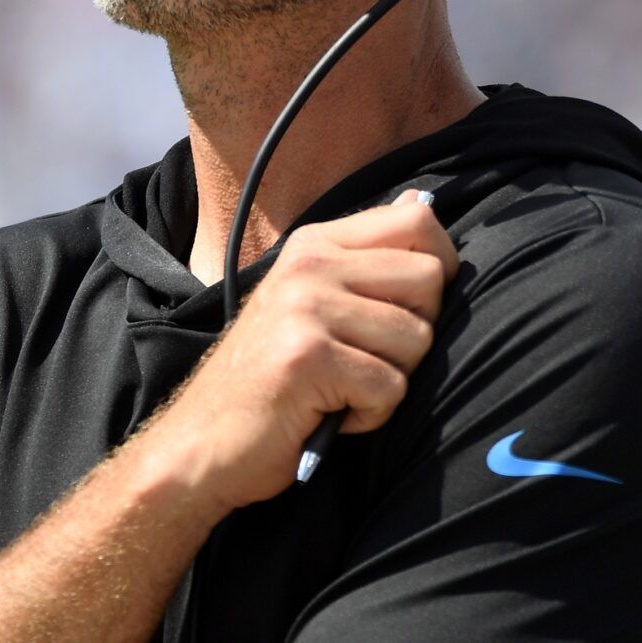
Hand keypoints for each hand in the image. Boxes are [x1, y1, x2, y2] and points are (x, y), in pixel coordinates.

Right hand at [138, 189, 459, 514]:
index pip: (416, 221)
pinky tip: (330, 413)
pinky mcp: (308, 356)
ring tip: (341, 387)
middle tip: (366, 358)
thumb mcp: (310, 299)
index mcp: (313, 244)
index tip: (413, 305)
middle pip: (429, 279)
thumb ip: (365, 256)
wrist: (201, 439)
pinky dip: (370, 416)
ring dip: (390, 381)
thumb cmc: (268, 376)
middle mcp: (309, 265)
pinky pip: (391, 388)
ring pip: (417, 339)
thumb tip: (421, 203)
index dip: (439, 264)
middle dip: (416, 332)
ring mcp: (306, 307)